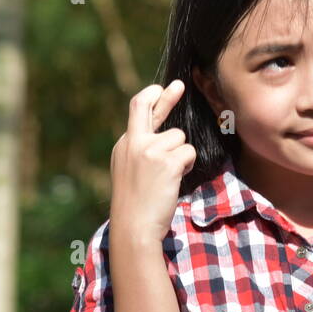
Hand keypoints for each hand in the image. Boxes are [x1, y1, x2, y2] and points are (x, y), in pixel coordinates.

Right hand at [109, 80, 195, 242]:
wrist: (134, 225)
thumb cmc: (136, 204)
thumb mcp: (130, 170)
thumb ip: (141, 150)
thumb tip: (163, 136)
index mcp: (124, 144)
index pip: (136, 111)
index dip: (151, 98)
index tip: (160, 88)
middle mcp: (134, 142)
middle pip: (148, 107)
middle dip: (167, 95)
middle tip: (179, 86)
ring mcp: (149, 150)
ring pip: (179, 137)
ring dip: (182, 154)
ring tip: (169, 176)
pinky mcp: (167, 161)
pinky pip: (188, 152)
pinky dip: (187, 164)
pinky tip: (176, 179)